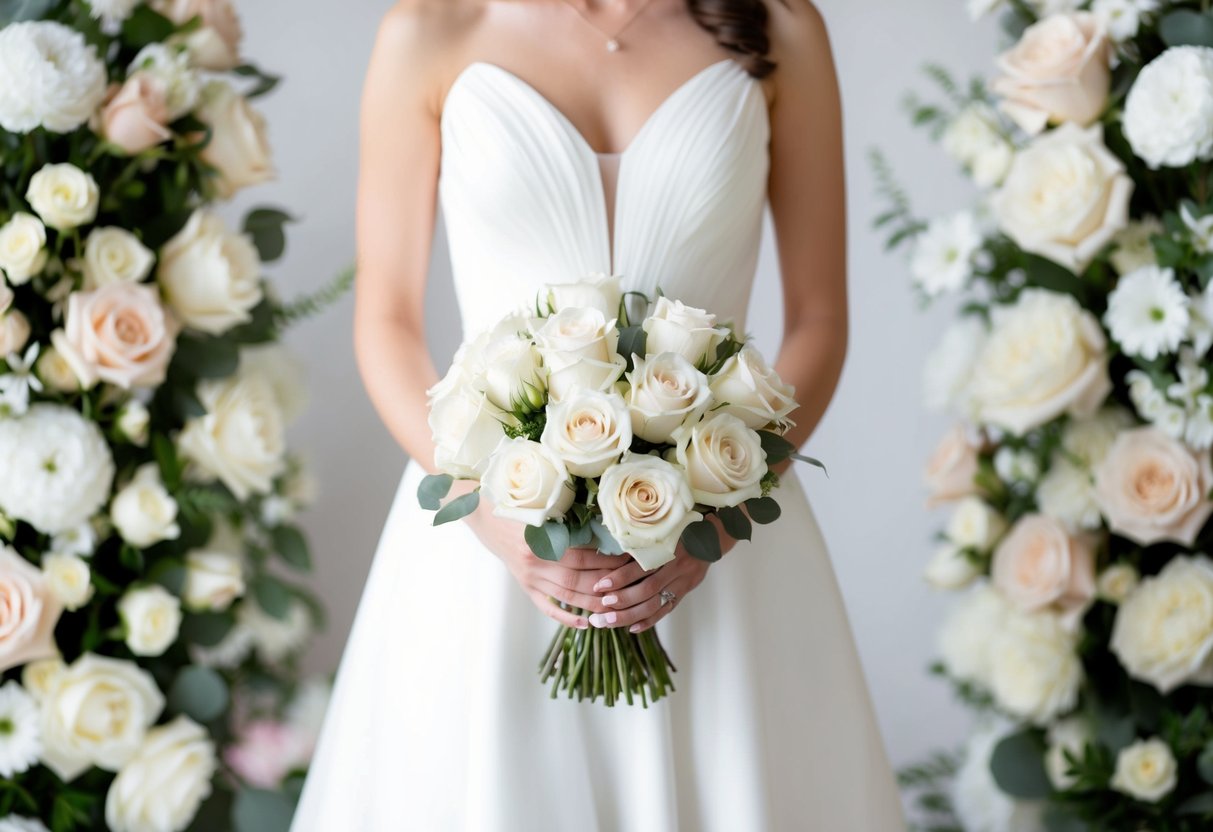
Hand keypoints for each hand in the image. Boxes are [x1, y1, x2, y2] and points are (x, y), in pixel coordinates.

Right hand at [462, 495, 622, 629]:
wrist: (486, 516)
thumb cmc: (518, 507)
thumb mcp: (541, 509)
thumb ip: (567, 520)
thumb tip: (605, 528)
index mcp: (540, 542)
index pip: (582, 557)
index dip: (607, 561)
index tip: (629, 560)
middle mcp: (535, 564)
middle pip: (578, 580)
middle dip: (607, 585)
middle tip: (631, 586)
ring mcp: (529, 579)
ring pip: (567, 596)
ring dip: (593, 604)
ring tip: (617, 609)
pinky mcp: (526, 587)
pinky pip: (547, 607)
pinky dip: (566, 617)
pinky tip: (585, 624)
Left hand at [586, 514, 738, 633]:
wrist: (711, 534)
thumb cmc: (678, 528)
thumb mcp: (661, 529)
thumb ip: (641, 542)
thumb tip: (607, 553)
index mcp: (668, 548)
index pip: (641, 568)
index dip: (619, 578)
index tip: (599, 585)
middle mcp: (677, 566)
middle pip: (648, 590)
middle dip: (622, 601)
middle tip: (600, 609)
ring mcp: (684, 581)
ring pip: (656, 604)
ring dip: (630, 615)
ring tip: (609, 621)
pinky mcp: (686, 590)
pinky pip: (667, 609)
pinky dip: (649, 620)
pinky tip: (632, 628)